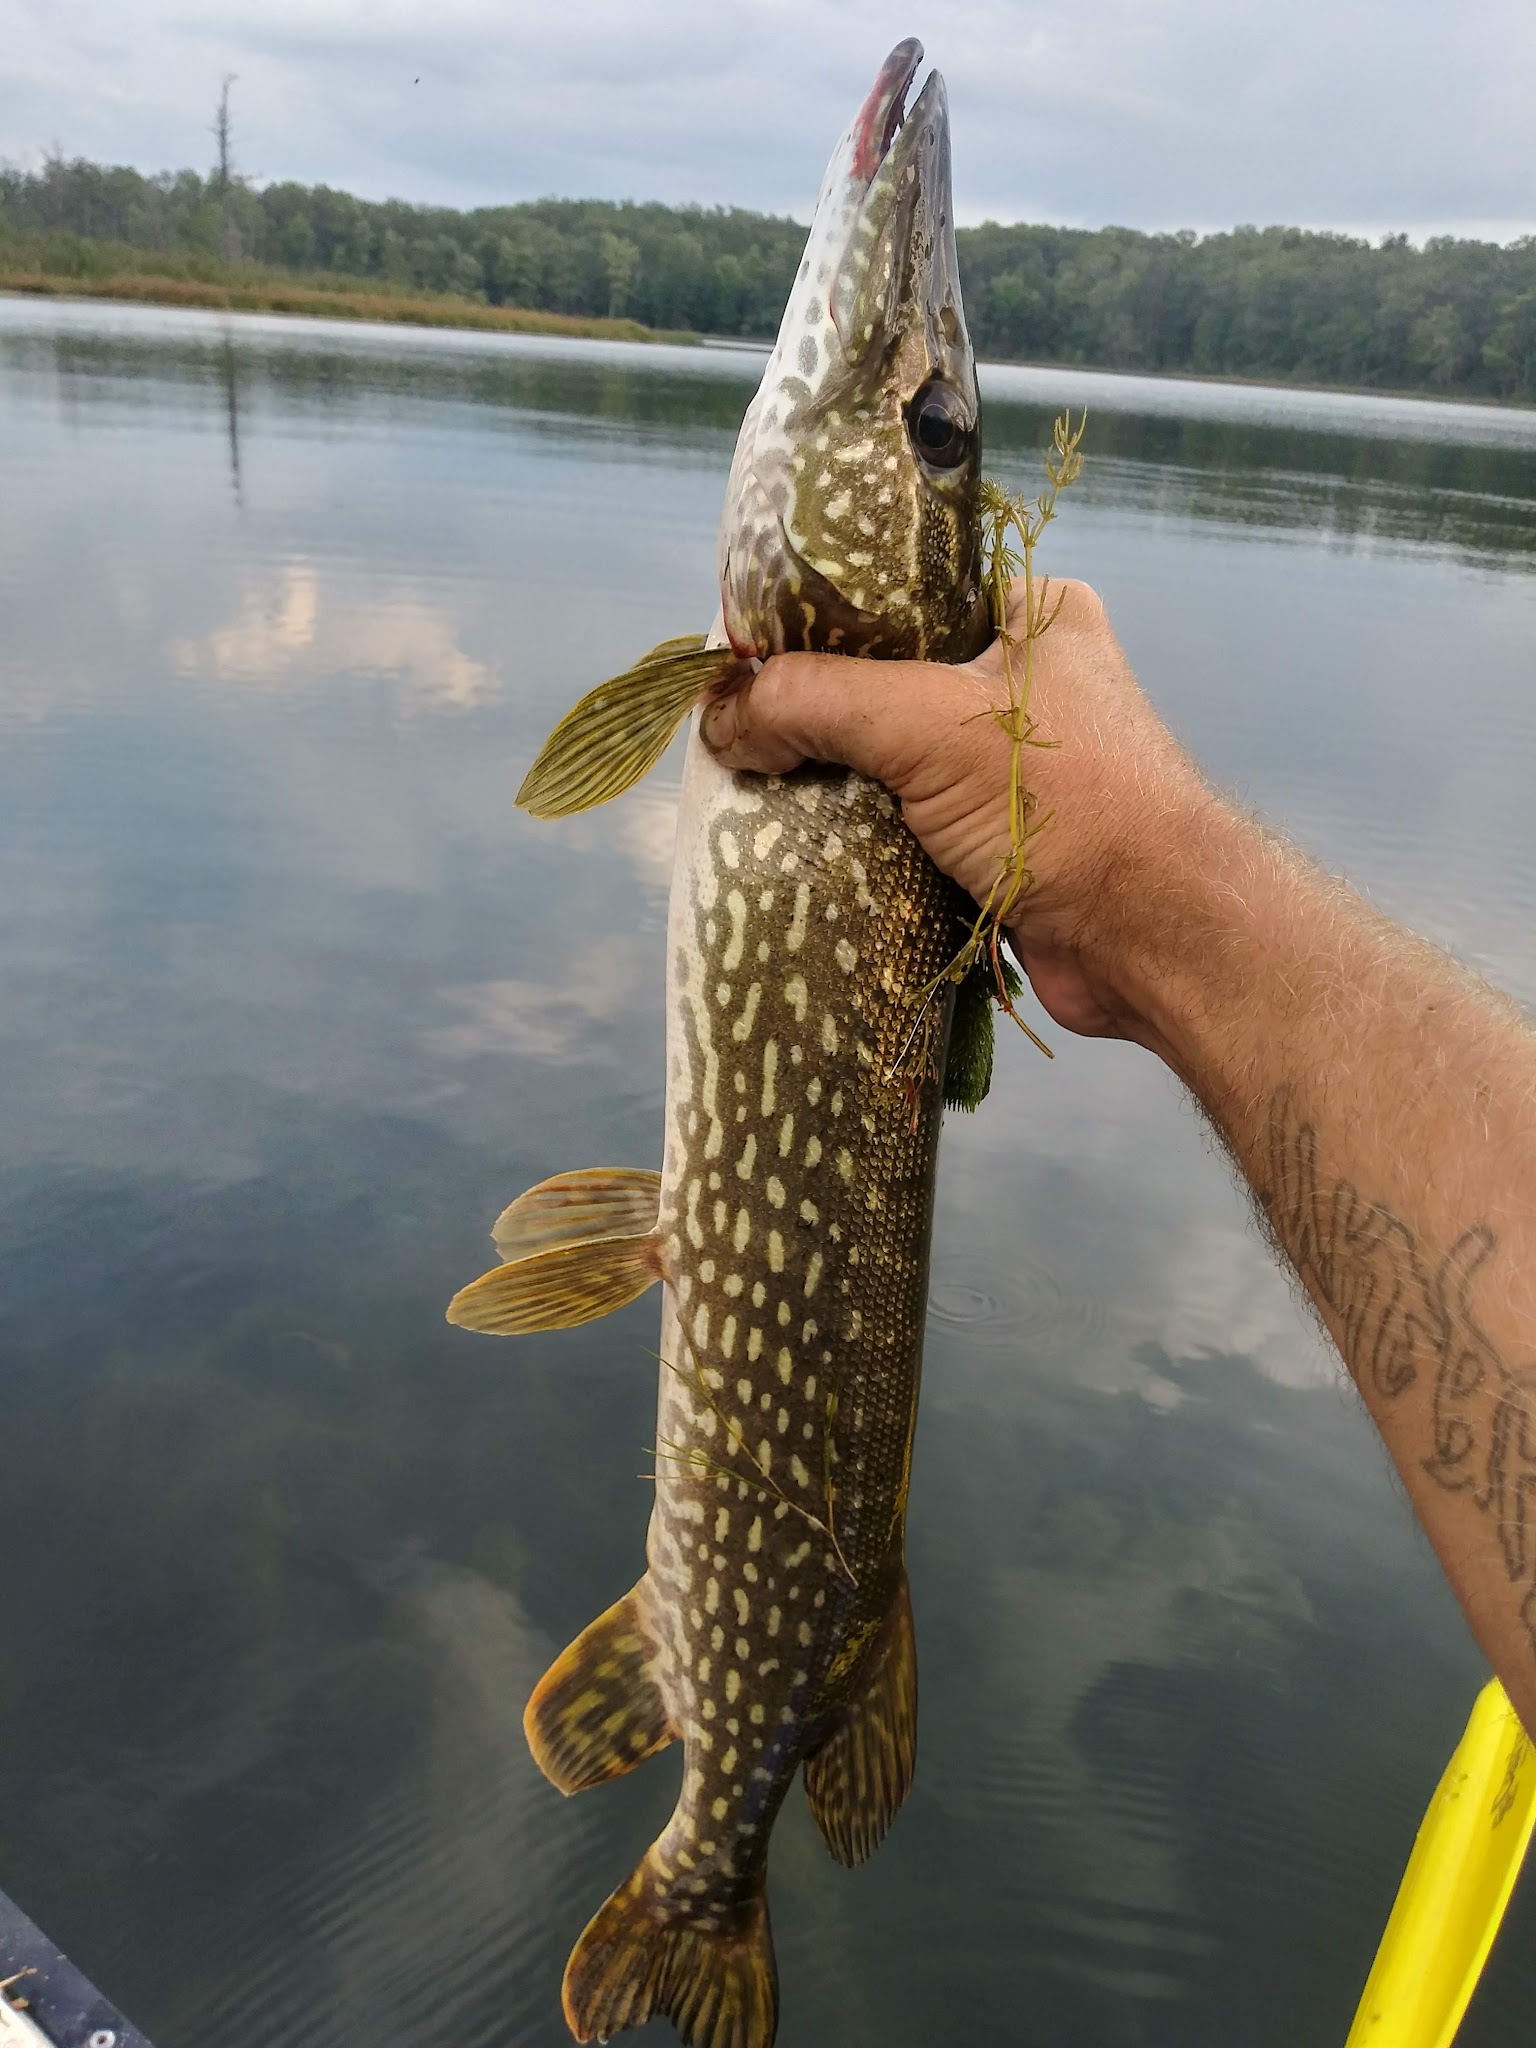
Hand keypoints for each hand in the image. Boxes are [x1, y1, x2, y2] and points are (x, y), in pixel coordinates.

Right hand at [701, 580, 1217, 1046]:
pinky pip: (901, 825)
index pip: (900, 592)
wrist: (1153, 941)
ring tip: (747, 782)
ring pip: (887, 760)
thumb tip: (721, 715)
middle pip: (882, 680)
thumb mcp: (929, 723)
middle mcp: (1025, 682)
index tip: (741, 648)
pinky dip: (855, 836)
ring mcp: (1009, 769)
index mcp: (1031, 614)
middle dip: (813, 709)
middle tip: (733, 724)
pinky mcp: (993, 844)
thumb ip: (817, 701)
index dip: (817, 619)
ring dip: (829, 781)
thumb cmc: (1067, 805)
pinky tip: (794, 840)